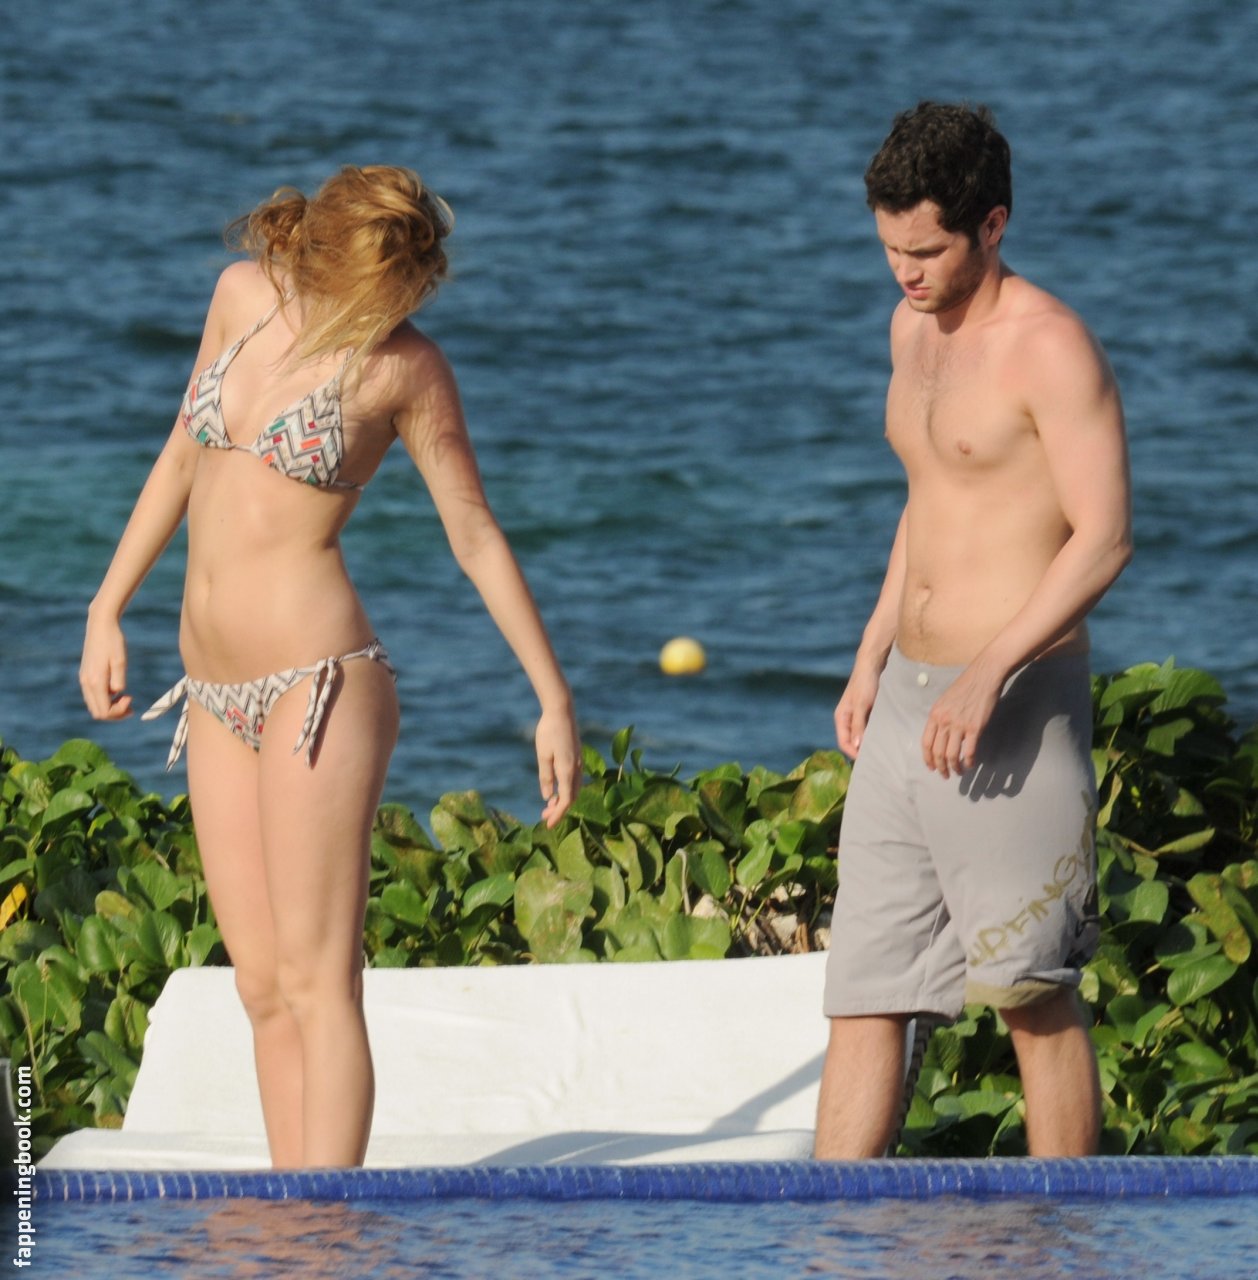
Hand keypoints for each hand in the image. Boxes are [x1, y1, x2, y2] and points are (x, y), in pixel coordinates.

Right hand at [80, 611, 133, 720]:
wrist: (100, 625)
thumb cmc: (113, 641)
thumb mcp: (120, 660)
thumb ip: (119, 679)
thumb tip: (117, 693)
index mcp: (95, 681)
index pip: (104, 711)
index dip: (119, 712)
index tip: (131, 698)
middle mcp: (86, 683)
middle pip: (97, 712)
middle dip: (115, 713)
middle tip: (130, 702)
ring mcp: (84, 680)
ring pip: (94, 705)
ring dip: (110, 707)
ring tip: (125, 697)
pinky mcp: (85, 675)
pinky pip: (93, 696)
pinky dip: (105, 699)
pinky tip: (117, 690)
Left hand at [535, 704, 581, 827]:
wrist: (561, 711)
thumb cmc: (548, 731)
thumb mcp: (542, 755)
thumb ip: (546, 777)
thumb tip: (548, 797)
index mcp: (567, 769)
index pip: (566, 800)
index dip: (558, 814)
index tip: (548, 825)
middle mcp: (577, 768)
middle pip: (572, 797)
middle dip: (559, 810)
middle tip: (543, 817)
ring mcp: (579, 763)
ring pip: (575, 790)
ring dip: (563, 800)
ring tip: (548, 806)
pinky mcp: (577, 758)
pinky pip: (574, 781)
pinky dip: (566, 790)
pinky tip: (555, 790)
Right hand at [834, 660, 881, 757]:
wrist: (872, 664)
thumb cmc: (864, 683)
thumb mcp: (861, 705)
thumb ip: (858, 725)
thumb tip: (856, 746)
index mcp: (841, 717)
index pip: (844, 742)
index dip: (853, 753)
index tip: (868, 761)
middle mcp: (848, 719)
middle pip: (852, 741)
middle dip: (862, 750)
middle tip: (877, 759)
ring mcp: (858, 715)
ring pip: (862, 735)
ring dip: (870, 742)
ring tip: (883, 751)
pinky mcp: (868, 711)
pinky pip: (870, 727)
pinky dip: (876, 733)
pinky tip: (886, 737)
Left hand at [921, 662, 1002, 778]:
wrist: (983, 677)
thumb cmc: (965, 687)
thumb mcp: (944, 701)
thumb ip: (940, 717)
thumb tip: (939, 734)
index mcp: (934, 715)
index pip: (926, 743)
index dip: (927, 758)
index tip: (931, 767)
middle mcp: (944, 722)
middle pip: (937, 752)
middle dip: (940, 767)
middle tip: (944, 775)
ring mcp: (959, 725)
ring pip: (952, 755)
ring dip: (954, 767)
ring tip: (957, 772)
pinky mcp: (975, 728)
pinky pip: (969, 751)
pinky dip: (969, 761)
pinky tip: (970, 764)